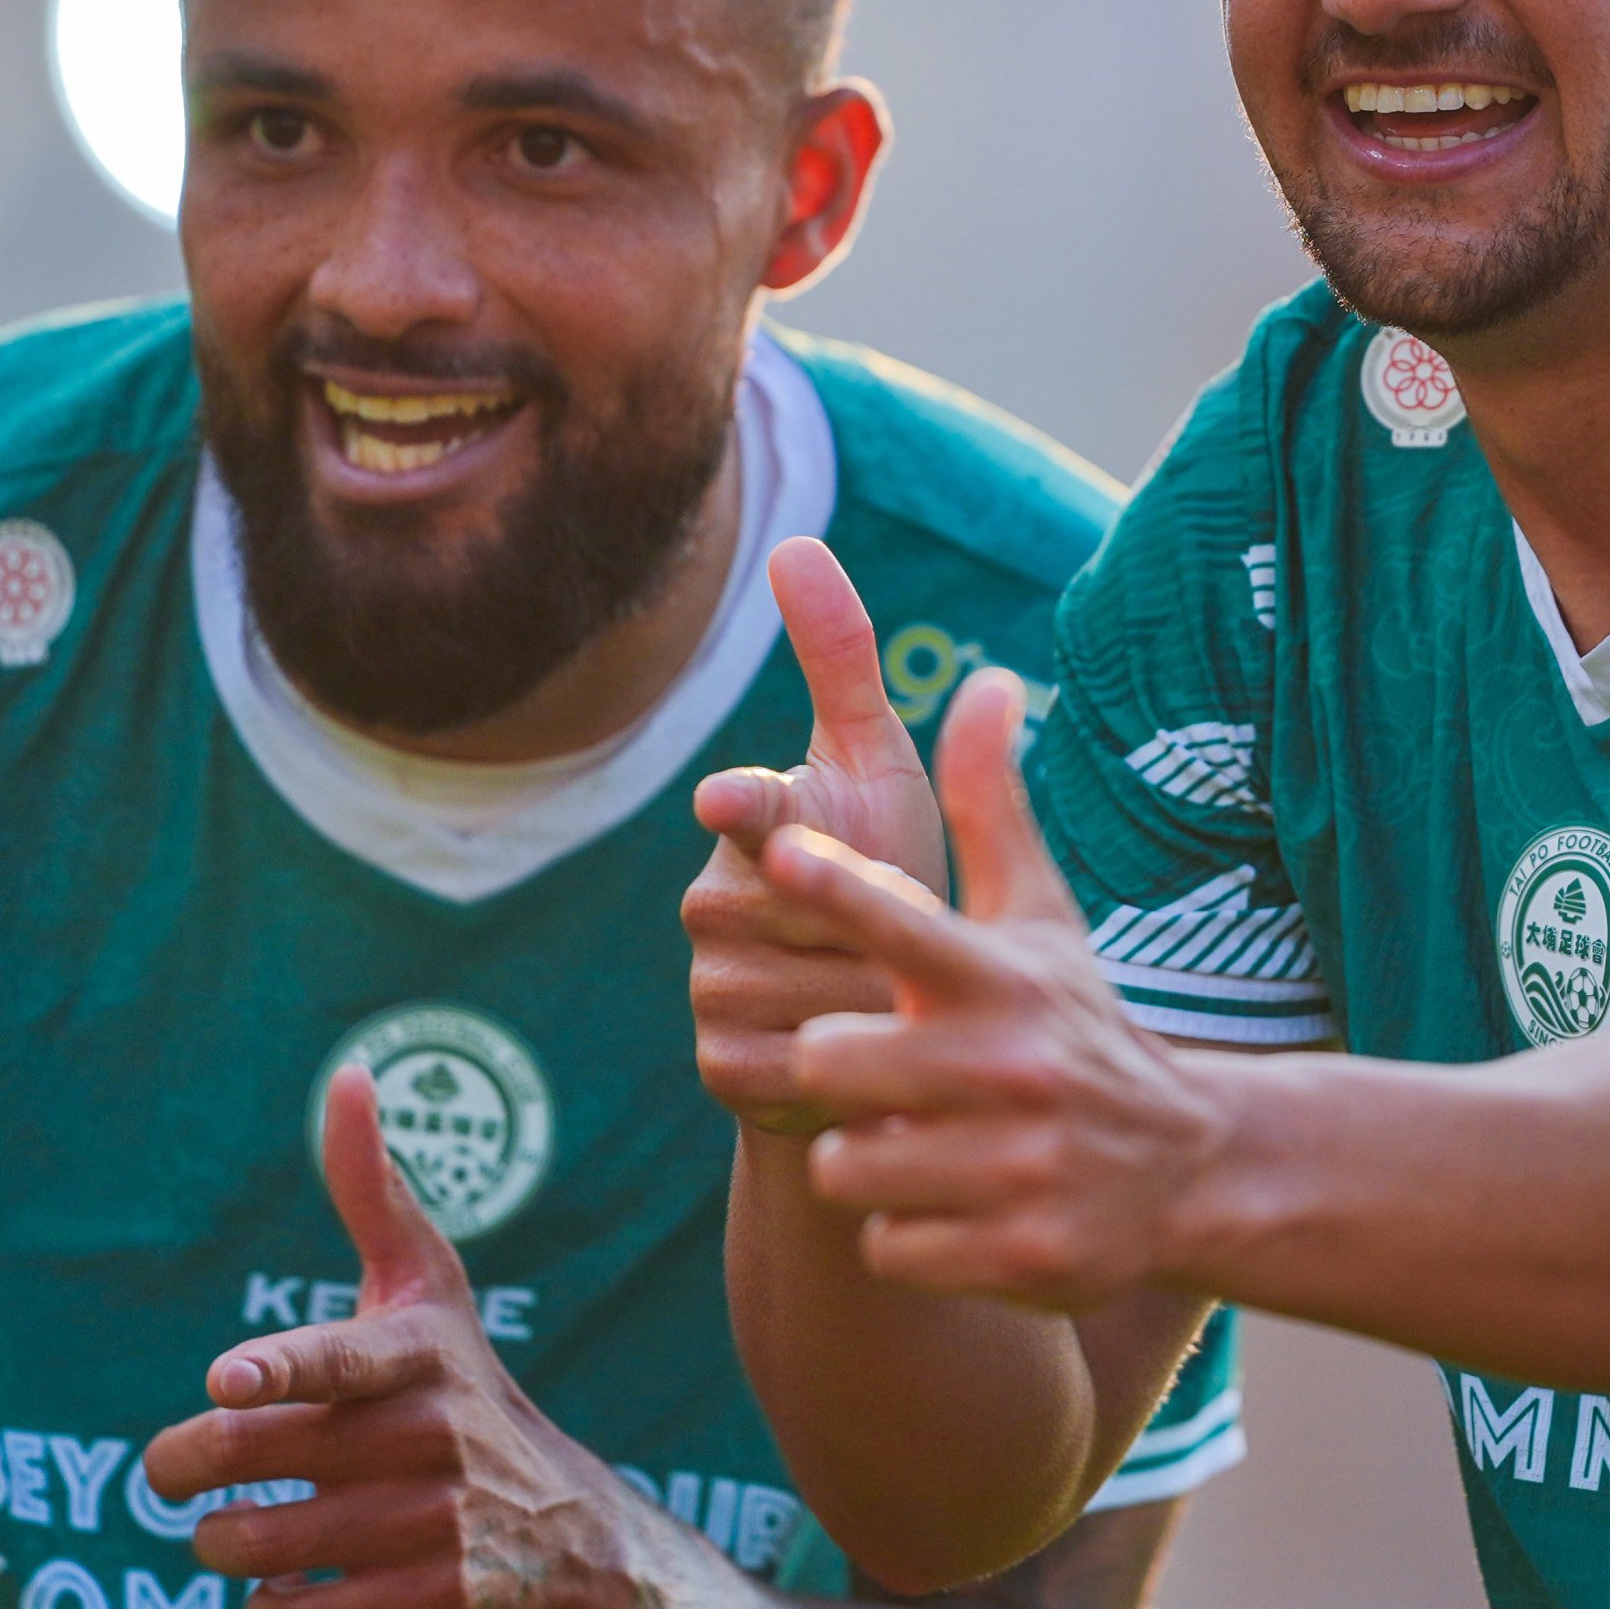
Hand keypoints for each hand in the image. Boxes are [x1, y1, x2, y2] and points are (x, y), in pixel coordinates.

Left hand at [143, 1067, 711, 1608]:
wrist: (562, 1526)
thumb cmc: (456, 1386)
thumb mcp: (426, 1290)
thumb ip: (372, 1192)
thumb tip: (350, 1074)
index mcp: (417, 1354)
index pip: (337, 1361)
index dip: (278, 1371)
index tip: (226, 1381)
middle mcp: (432, 1436)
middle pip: (256, 1457)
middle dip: (187, 1465)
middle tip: (177, 1467)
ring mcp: (437, 1524)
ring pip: (261, 1543)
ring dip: (225, 1541)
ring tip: (241, 1527)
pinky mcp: (437, 1602)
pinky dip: (272, 1608)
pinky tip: (290, 1584)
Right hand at [689, 538, 954, 1135]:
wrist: (886, 1013)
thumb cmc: (885, 868)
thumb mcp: (876, 766)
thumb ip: (839, 661)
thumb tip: (793, 543)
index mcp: (760, 824)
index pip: (750, 808)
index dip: (745, 803)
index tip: (731, 797)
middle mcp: (714, 898)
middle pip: (809, 914)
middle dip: (876, 929)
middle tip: (900, 935)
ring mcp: (709, 983)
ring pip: (810, 992)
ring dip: (871, 997)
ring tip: (884, 992)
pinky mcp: (720, 1063)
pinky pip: (793, 1063)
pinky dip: (846, 1065)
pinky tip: (858, 1054)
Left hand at [765, 699, 1231, 1310]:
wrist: (1191, 1168)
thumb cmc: (1078, 1025)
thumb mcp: (1041, 915)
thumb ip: (990, 805)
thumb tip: (983, 676)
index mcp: (1001, 978)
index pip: (901, 920)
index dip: (834, 886)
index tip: (778, 853)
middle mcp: (1010, 1066)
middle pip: (829, 1065)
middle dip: (839, 1074)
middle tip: (887, 1074)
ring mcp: (1017, 1165)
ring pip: (849, 1167)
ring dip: (873, 1162)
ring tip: (930, 1142)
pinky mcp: (1019, 1253)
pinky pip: (887, 1249)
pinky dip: (908, 1236)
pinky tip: (960, 1206)